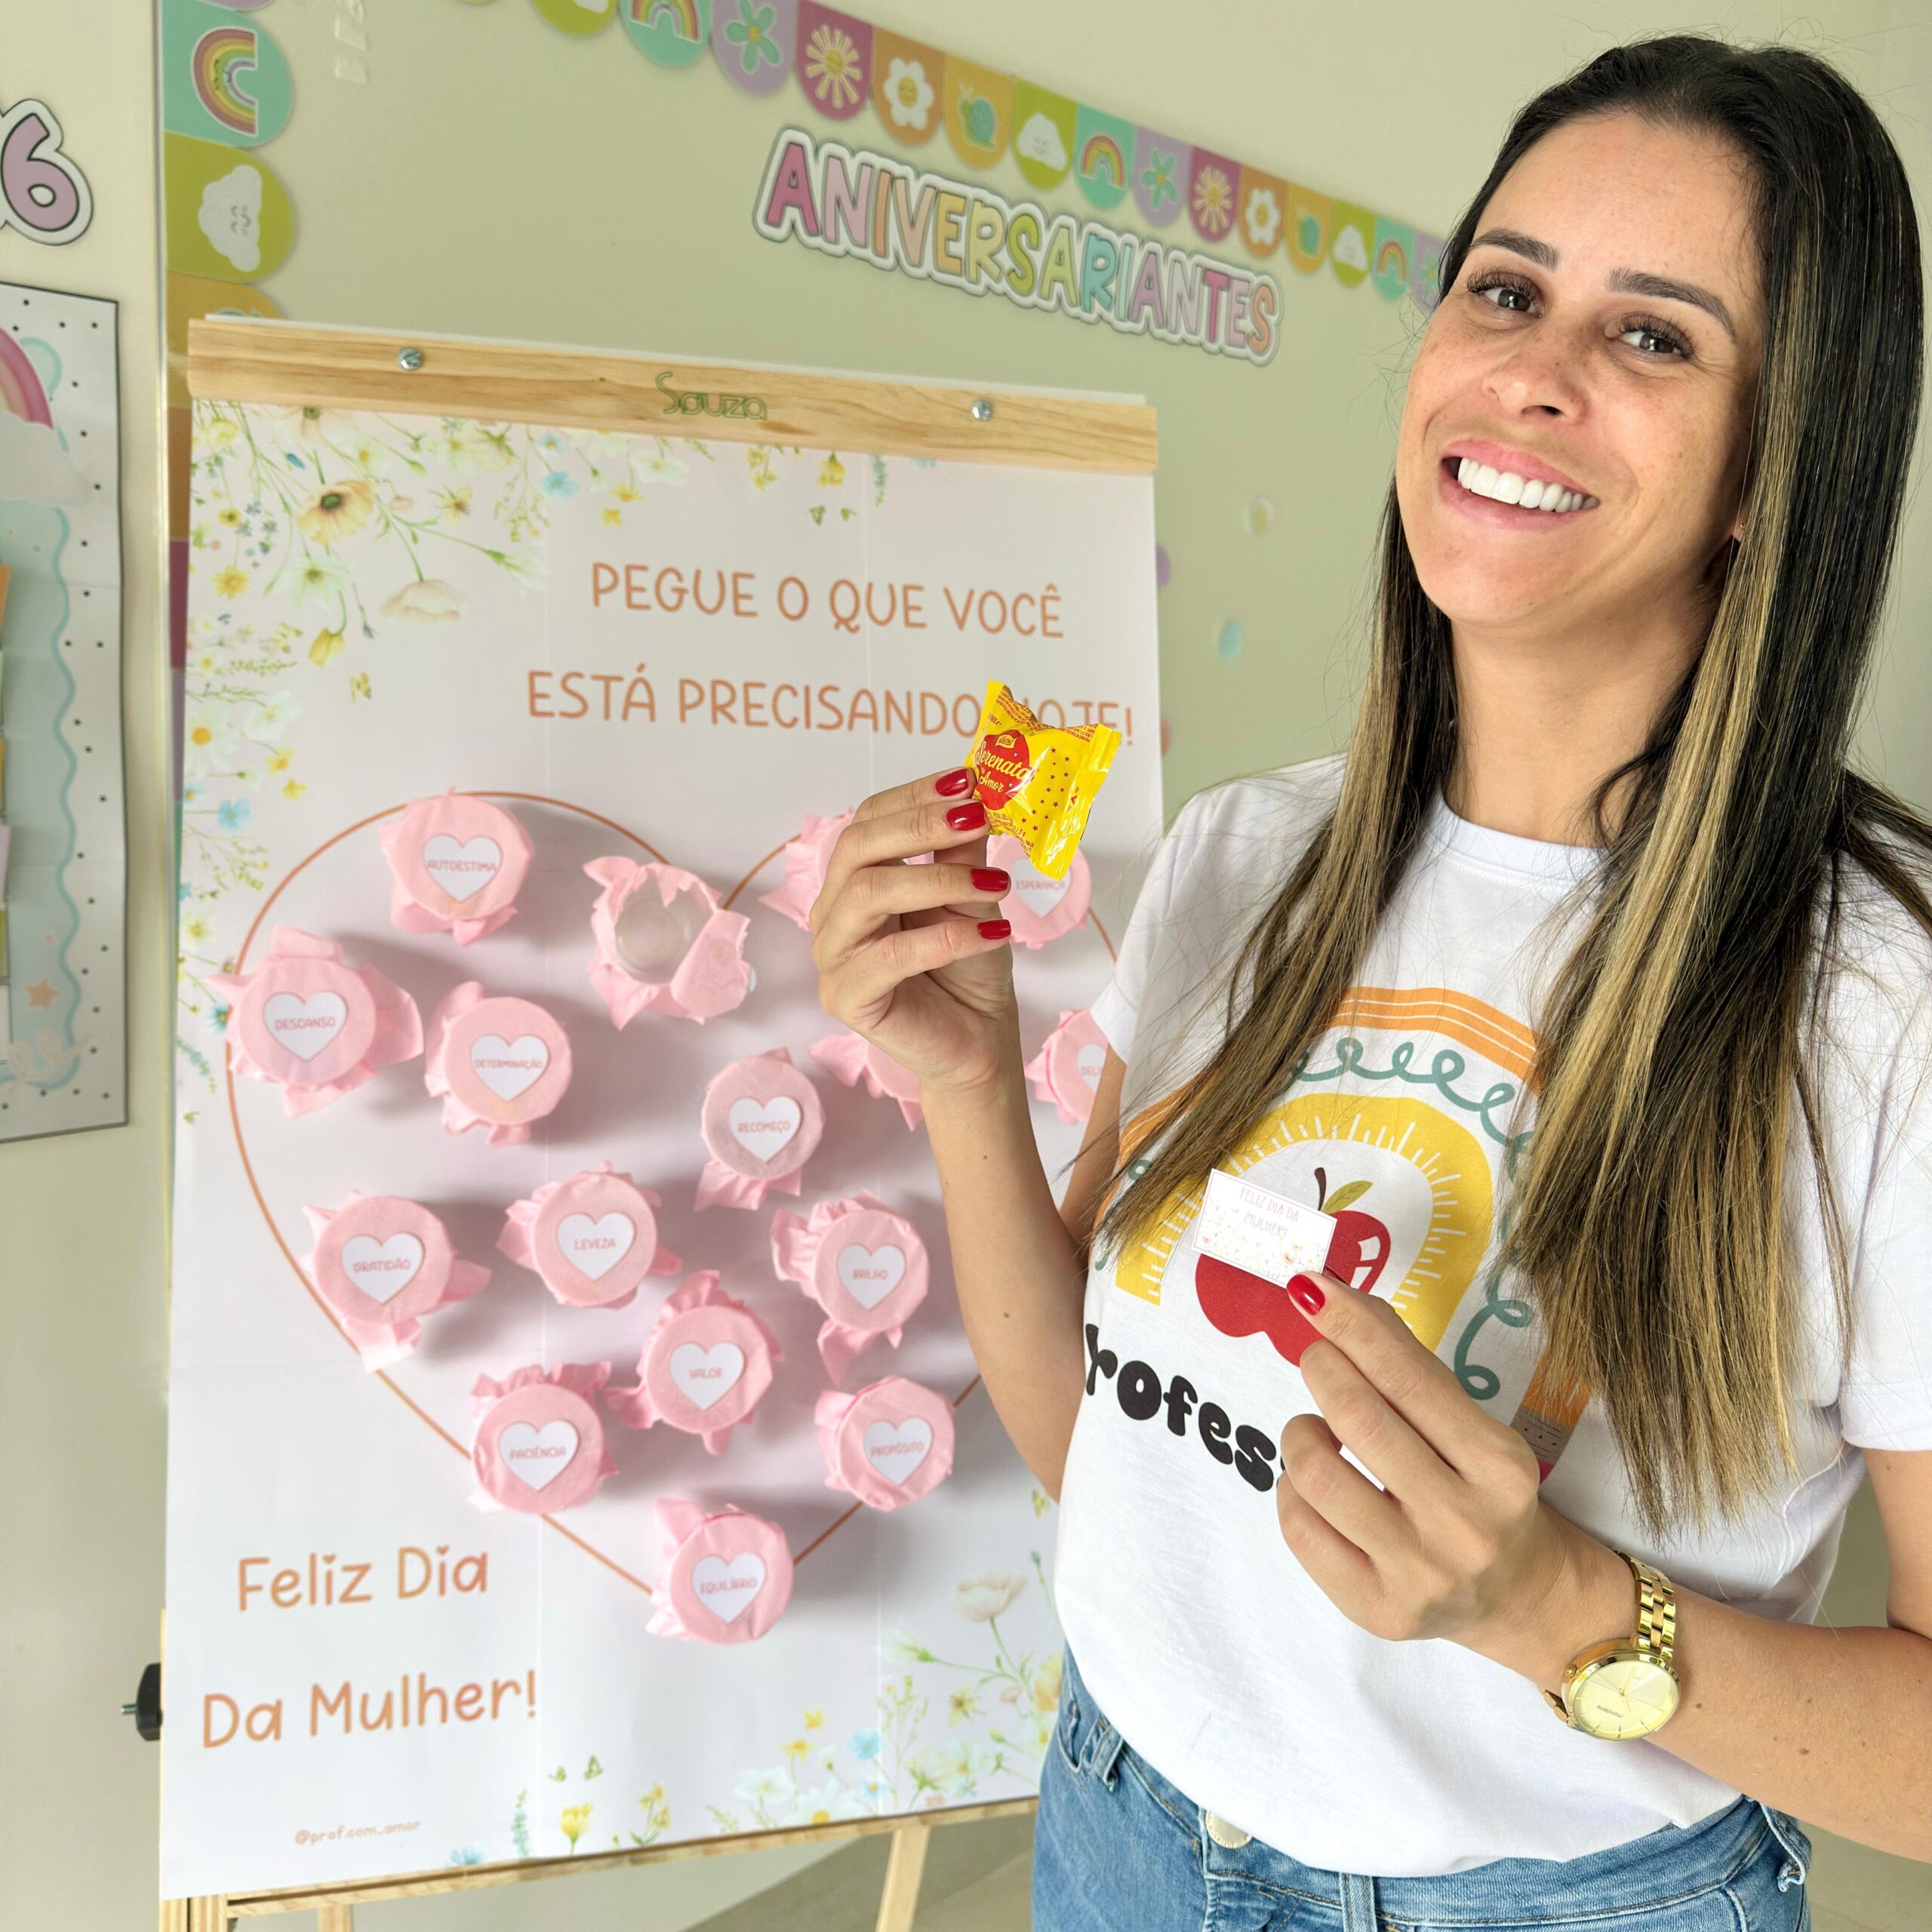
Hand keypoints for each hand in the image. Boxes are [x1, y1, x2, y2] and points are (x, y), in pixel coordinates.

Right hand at [812, 767, 1017, 1096]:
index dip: (914, 796)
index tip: (968, 780)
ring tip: (997, 884)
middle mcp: (833, 913)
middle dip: (920, 826)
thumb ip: (964, 849)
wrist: (977, 1040)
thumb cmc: (968, 968)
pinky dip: (947, 938)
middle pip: (857, 848)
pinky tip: (993, 932)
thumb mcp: (974, 895)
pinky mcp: (846, 997)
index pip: (868, 821)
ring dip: (937, 879)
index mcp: (854, 881)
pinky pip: (891, 955)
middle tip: (978, 817)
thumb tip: (976, 790)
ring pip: (867, 893)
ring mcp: (833, 956)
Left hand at [1272, 1272, 1629, 1685]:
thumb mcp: (1470, 1425)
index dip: (1351, 1325)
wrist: (1519, 1596)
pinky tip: (1313, 1485)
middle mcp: (1464, 1523)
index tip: (1311, 1289)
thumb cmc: (1483, 1490)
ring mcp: (1420, 1574)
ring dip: (1300, 1434)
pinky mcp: (1378, 1611)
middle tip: (1317, 1358)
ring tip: (1316, 1432)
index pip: (1406, 1378)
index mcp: (1500, 1465)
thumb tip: (1338, 1298)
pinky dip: (1291, 1490)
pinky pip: (1300, 1530)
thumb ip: (1408, 1365)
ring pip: (1317, 1476)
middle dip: (1323, 1369)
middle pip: (1358, 1420)